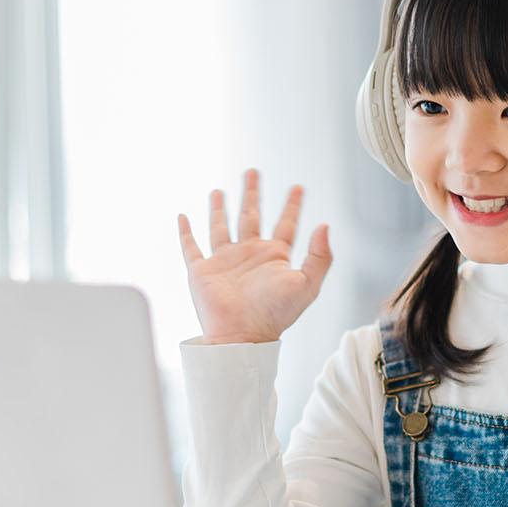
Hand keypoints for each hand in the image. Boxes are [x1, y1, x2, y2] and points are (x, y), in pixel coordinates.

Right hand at [177, 168, 331, 343]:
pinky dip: (185, 232)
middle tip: (253, 171)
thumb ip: (319, 256)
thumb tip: (325, 225)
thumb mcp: (307, 285)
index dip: (292, 205)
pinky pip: (191, 247)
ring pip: (221, 227)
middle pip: (252, 216)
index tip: (297, 186)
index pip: (286, 224)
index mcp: (275, 257)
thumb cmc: (275, 314)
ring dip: (220, 208)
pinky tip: (182, 216)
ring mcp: (225, 262)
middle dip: (252, 194)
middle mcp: (250, 255)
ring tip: (218, 190)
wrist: (241, 335)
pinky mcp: (201, 271)